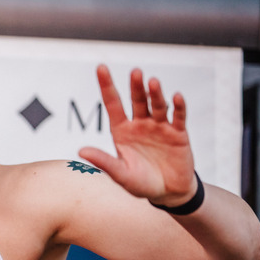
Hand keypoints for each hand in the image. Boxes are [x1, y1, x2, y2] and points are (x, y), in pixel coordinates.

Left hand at [78, 65, 197, 205]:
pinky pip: (178, 117)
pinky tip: (176, 97)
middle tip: (135, 72)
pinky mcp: (178, 133)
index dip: (107, 85)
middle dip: (136, 86)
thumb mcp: (120, 174)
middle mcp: (140, 124)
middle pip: (137, 100)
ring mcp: (159, 127)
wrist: (167, 192)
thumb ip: (104, 162)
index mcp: (122, 131)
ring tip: (152, 82)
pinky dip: (178, 107)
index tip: (100, 67)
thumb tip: (81, 151)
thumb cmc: (140, 183)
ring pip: (157, 105)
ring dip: (155, 94)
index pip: (113, 104)